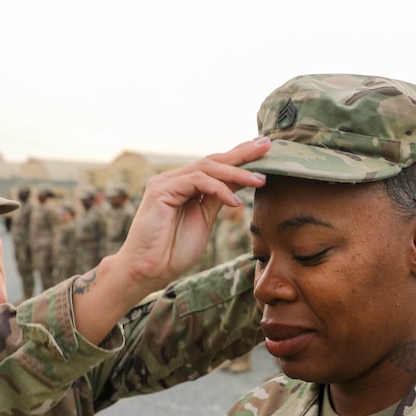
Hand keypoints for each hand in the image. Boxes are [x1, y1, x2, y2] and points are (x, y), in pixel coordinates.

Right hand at [70, 137, 268, 344]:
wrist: (148, 270)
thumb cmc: (172, 251)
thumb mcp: (205, 220)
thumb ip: (218, 199)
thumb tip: (240, 183)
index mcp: (185, 186)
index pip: (216, 166)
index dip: (240, 157)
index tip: (264, 152)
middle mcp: (174, 179)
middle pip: (213, 160)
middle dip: (242, 153)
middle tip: (267, 146)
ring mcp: (166, 182)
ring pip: (207, 167)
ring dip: (237, 172)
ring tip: (260, 180)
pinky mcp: (160, 190)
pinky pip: (197, 181)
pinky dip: (219, 190)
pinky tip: (235, 203)